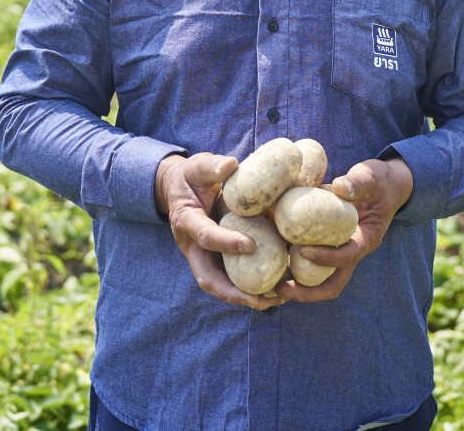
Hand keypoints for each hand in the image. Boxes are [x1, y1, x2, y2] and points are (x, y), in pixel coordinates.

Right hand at [156, 153, 284, 310]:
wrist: (182, 190)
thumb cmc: (193, 177)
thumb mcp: (197, 167)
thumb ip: (211, 167)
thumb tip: (232, 165)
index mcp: (186, 222)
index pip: (205, 237)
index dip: (225, 243)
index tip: (251, 245)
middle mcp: (193, 248)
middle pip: (210, 279)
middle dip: (235, 293)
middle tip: (264, 298)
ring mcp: (205, 259)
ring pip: (223, 286)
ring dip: (249, 297)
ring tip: (279, 299)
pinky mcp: (218, 262)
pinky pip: (235, 279)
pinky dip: (255, 287)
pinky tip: (281, 289)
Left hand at [277, 157, 412, 302]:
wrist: (383, 187)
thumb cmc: (377, 182)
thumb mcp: (371, 177)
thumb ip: (357, 183)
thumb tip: (339, 187)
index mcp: (366, 239)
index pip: (348, 256)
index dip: (327, 257)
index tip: (304, 250)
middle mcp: (351, 252)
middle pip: (332, 284)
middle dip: (307, 292)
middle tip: (280, 289)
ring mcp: (338, 253)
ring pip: (318, 281)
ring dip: (295, 286)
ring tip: (268, 286)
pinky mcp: (327, 247)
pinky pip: (309, 265)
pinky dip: (290, 267)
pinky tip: (268, 259)